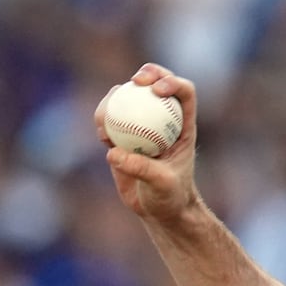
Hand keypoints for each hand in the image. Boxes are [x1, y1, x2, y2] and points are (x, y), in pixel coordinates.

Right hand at [96, 64, 199, 224]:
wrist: (159, 211)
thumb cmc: (170, 197)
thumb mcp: (162, 185)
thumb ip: (142, 169)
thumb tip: (114, 152)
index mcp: (183, 125)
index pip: (184, 93)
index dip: (172, 82)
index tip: (156, 90)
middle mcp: (164, 120)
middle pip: (156, 85)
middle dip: (146, 74)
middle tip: (134, 82)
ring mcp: (142, 125)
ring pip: (128, 98)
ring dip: (115, 99)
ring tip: (107, 117)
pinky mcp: (123, 135)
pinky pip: (110, 119)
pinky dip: (104, 120)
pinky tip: (102, 133)